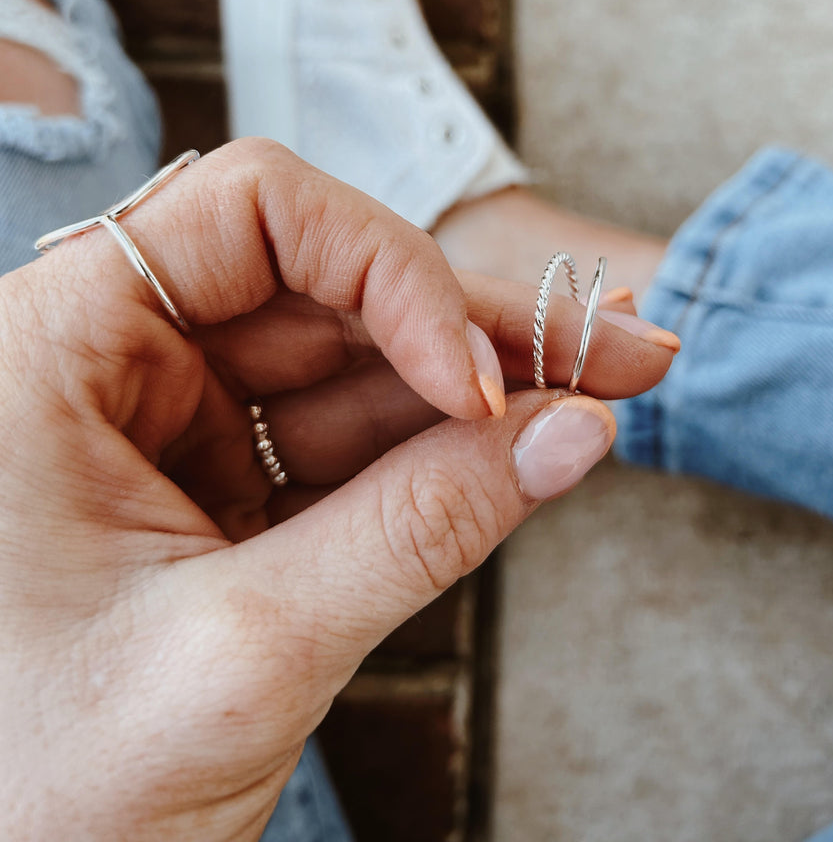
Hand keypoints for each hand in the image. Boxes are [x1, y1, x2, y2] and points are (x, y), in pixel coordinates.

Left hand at [0, 140, 675, 840]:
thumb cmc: (40, 799)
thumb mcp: (242, 654)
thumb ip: (420, 530)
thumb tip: (570, 432)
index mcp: (52, 352)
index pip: (252, 214)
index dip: (389, 270)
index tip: (477, 377)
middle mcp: (108, 360)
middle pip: (325, 284)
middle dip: (476, 323)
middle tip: (610, 347)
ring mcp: (166, 422)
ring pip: (349, 360)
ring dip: (481, 381)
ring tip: (602, 388)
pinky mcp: (212, 483)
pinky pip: (343, 438)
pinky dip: (438, 448)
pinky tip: (530, 442)